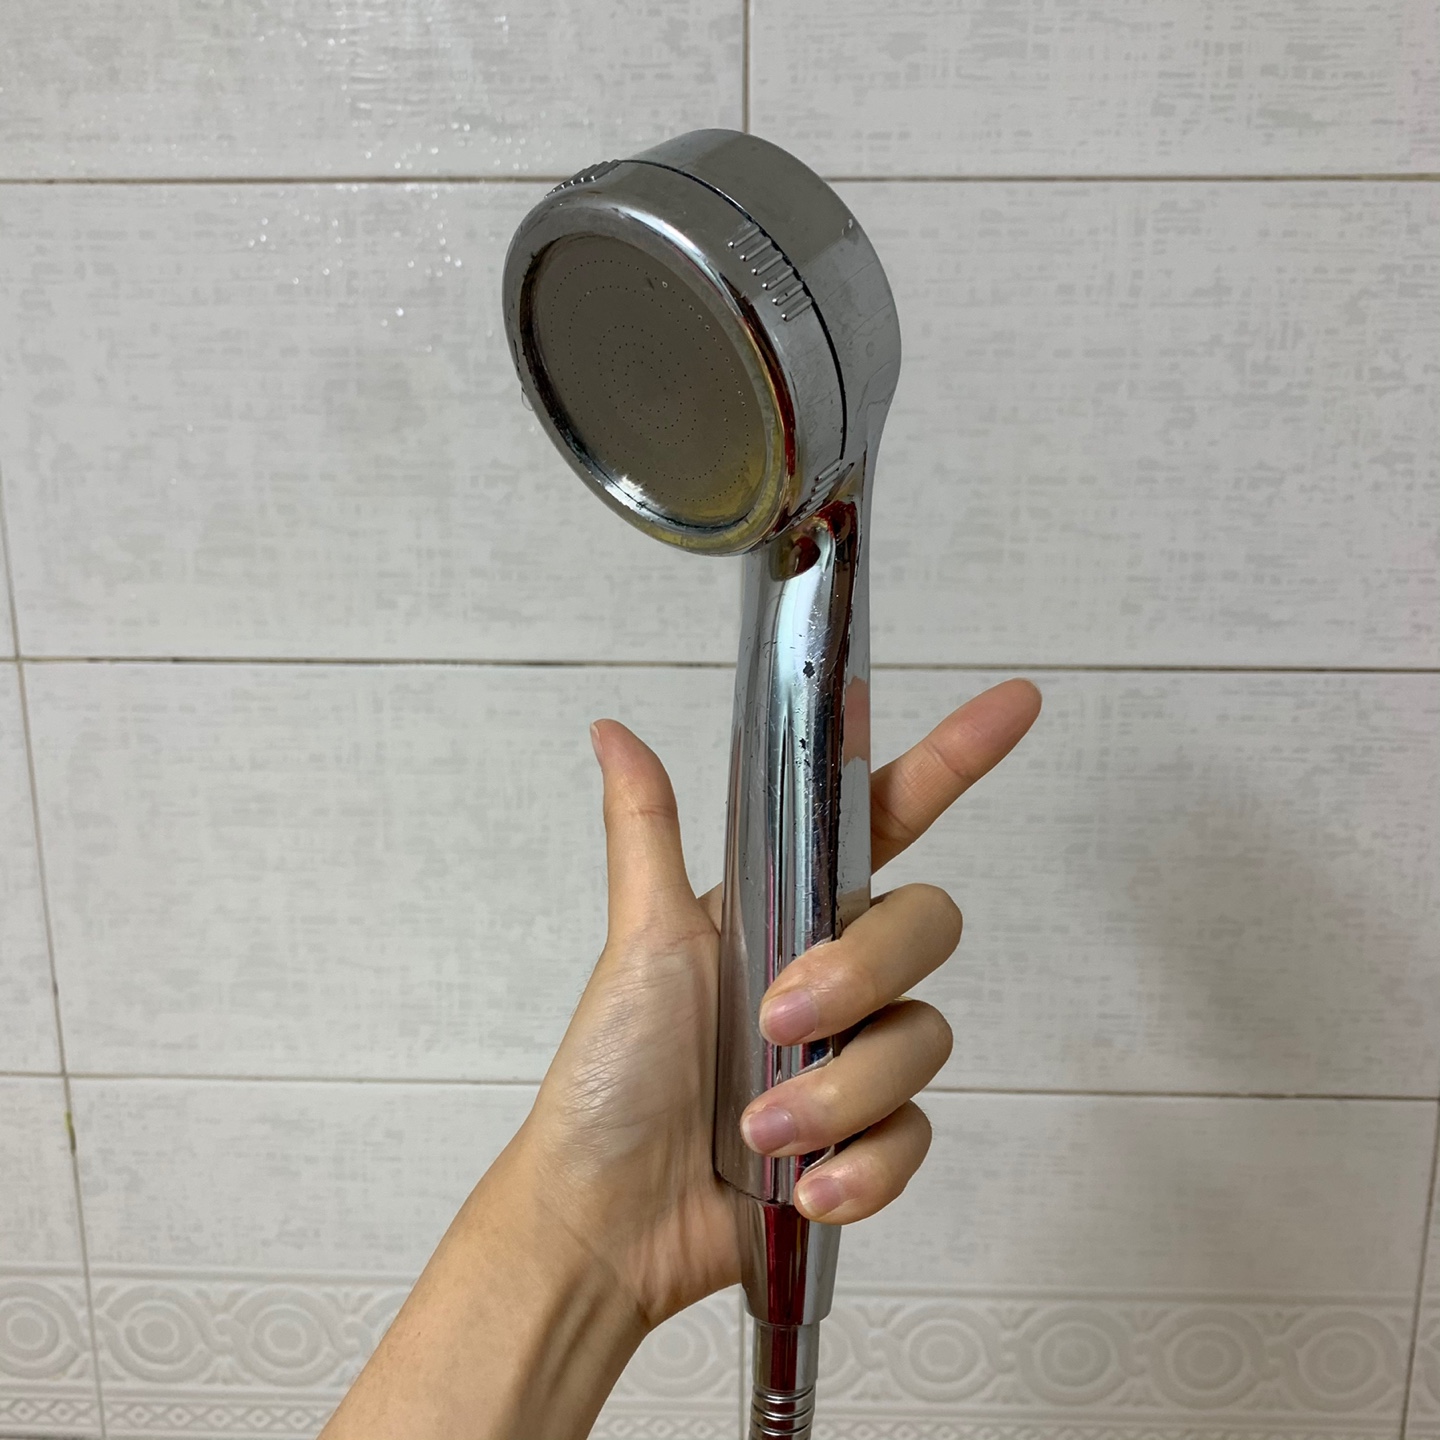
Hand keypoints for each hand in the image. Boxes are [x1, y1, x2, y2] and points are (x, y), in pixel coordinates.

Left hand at [515, 678, 1041, 1327]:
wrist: (607, 1215)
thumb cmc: (613, 1074)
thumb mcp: (640, 940)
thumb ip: (648, 828)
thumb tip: (613, 731)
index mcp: (791, 911)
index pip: (888, 818)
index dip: (952, 759)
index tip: (1011, 703)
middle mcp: (838, 975)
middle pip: (927, 928)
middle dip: (862, 973)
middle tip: (777, 1017)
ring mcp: (858, 1058)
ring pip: (923, 1040)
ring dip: (838, 1089)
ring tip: (759, 1127)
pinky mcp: (870, 1141)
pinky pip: (916, 1136)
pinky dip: (862, 1164)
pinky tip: (806, 1186)